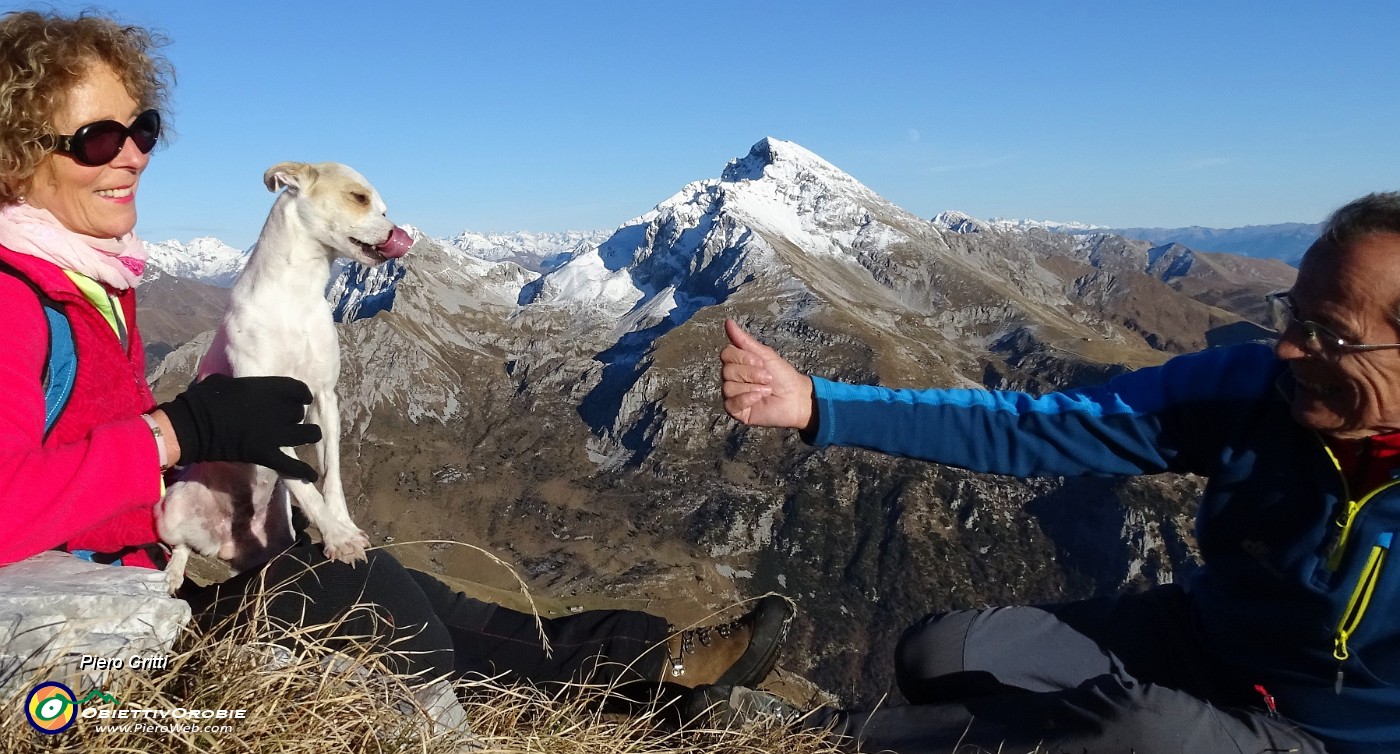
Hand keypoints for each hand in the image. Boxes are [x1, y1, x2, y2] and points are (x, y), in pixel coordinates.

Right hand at [156, 374, 321, 480]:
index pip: (298, 390)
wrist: (191, 426)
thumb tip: (241, 387)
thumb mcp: (225, 382)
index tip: (301, 398)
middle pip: (299, 413)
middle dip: (296, 416)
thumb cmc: (203, 399)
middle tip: (288, 420)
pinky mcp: (266, 455)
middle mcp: (277, 410)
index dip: (301, 395)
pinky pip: (291, 465)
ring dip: (308, 435)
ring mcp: (274, 434)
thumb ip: (243, 385)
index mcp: (268, 389)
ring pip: (306, 435)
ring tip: (307, 437)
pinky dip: (303, 470)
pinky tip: (311, 475)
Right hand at [720, 319, 815, 430]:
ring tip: (767, 389)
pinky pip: (731, 403)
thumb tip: (728, 322)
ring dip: (752, 386)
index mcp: (737, 363)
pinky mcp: (736, 410)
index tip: (760, 362)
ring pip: (729, 387)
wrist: (796, 397)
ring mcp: (732, 394)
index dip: (742, 357)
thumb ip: (744, 340)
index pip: (726, 354)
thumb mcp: (764, 354)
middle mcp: (732, 378)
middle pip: (727, 370)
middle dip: (750, 373)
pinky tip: (760, 398)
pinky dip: (747, 398)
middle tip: (768, 377)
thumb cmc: (782, 375)